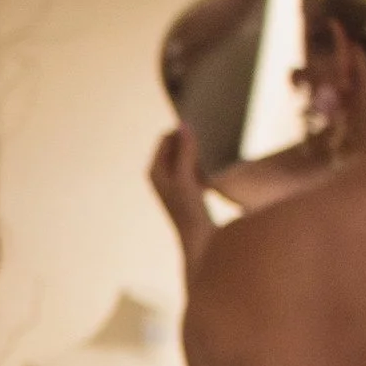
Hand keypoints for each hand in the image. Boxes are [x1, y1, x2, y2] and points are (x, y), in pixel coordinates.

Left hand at [148, 122, 214, 265]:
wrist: (199, 240)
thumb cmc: (189, 209)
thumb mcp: (187, 177)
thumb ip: (185, 151)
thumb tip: (183, 125)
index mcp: (154, 170)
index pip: (166, 138)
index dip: (182, 134)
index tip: (201, 135)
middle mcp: (160, 175)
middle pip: (175, 146)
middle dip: (189, 143)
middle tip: (208, 145)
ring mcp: (173, 182)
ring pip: (186, 157)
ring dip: (197, 154)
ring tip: (209, 161)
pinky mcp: (186, 189)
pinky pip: (194, 168)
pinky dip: (202, 167)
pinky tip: (211, 175)